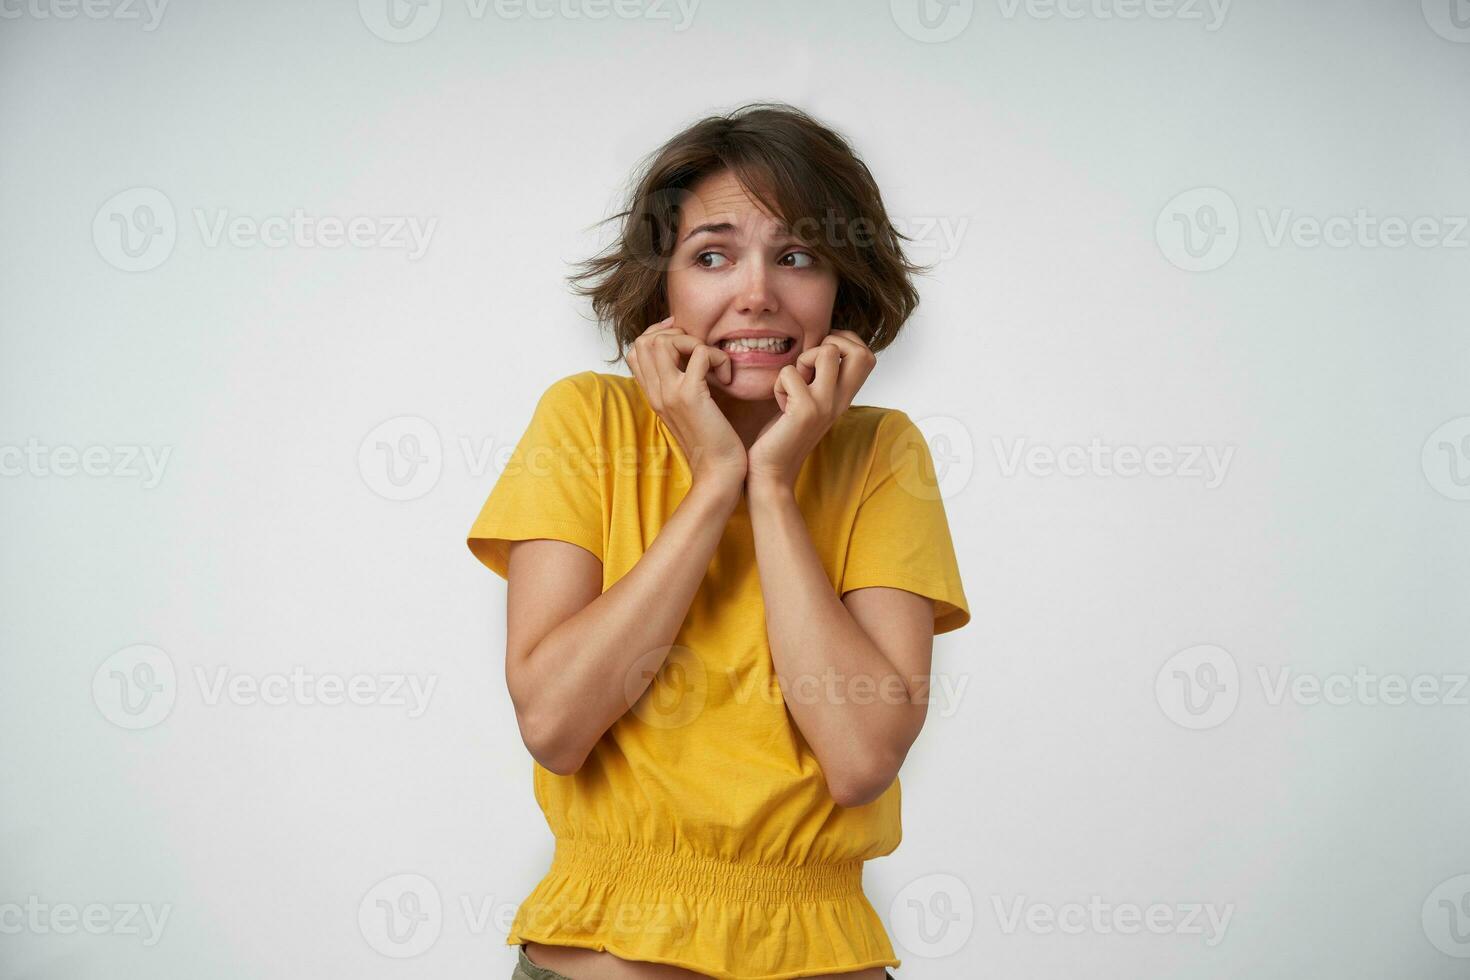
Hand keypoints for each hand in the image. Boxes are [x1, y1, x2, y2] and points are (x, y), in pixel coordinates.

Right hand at [625, 316, 746, 489]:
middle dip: (676, 334)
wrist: (718, 472)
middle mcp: (655, 392)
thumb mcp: (688, 410)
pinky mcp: (691, 395)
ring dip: (694, 342)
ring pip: (664, 342)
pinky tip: (727, 378)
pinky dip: (718, 357)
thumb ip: (680, 386)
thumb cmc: (712, 441)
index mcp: (653, 395)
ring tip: (712, 363)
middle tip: (700, 350)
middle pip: (645, 340)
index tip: (686, 341)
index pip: (636, 349)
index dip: (659, 335)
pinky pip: (700, 353)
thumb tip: (690, 360)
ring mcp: (669, 393)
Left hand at [746, 329, 875, 491]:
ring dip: (803, 359)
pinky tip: (780, 405)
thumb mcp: (811, 400)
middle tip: (810, 366)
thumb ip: (821, 378)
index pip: (867, 355)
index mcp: (845, 397)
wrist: (772, 472)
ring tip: (795, 384)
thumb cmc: (784, 433)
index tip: (820, 359)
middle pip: (861, 351)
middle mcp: (842, 401)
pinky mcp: (805, 411)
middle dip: (832, 343)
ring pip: (827, 352)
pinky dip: (778, 384)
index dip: (844, 343)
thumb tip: (821, 347)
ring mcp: (825, 405)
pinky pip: (790, 372)